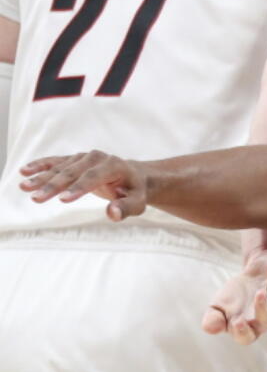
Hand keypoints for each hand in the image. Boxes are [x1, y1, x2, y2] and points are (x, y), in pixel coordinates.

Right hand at [19, 151, 148, 220]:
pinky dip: (40, 166)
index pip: (93, 177)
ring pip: (60, 168)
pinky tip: (24, 171)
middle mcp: (96, 158)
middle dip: (53, 186)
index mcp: (113, 166)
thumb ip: (126, 208)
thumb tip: (112, 214)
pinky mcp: (73, 160)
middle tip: (36, 199)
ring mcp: (83, 157)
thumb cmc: (134, 192)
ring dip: (41, 178)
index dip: (78, 189)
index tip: (62, 200)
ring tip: (24, 187)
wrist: (132, 176)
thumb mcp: (137, 202)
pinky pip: (55, 162)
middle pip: (72, 173)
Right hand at [202, 242, 266, 344]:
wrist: (253, 273)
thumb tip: (210, 328)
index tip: (236, 322)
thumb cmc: (237, 295)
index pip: (248, 336)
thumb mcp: (219, 307)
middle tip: (258, 295)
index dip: (243, 331)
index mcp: (251, 325)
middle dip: (264, 308)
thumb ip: (214, 318)